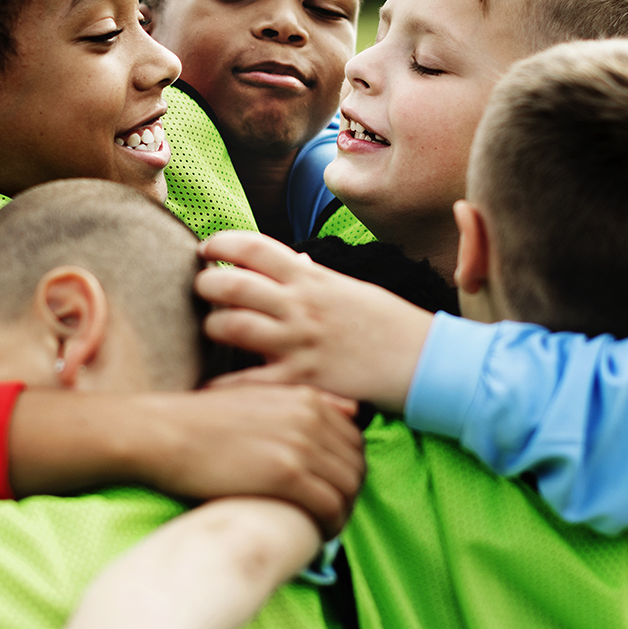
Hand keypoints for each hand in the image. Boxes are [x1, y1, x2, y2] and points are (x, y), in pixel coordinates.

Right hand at [141, 386, 363, 538]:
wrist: (161, 434)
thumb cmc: (200, 422)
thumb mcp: (256, 398)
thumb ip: (303, 403)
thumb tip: (350, 410)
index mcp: (304, 398)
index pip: (353, 440)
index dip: (349, 470)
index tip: (333, 491)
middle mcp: (310, 417)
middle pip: (356, 464)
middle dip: (350, 495)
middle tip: (332, 516)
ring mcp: (300, 445)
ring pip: (347, 488)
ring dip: (343, 513)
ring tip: (324, 529)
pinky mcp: (286, 475)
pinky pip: (329, 507)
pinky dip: (331, 526)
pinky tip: (318, 536)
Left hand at [196, 231, 434, 412]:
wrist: (426, 360)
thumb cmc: (390, 324)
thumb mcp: (351, 289)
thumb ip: (315, 278)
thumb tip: (292, 263)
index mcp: (312, 279)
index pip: (254, 247)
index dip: (221, 242)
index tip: (207, 248)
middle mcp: (301, 306)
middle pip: (232, 284)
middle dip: (206, 284)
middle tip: (202, 290)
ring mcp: (299, 342)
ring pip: (231, 326)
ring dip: (212, 326)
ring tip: (212, 329)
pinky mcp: (302, 379)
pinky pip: (249, 381)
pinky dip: (223, 385)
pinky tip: (209, 386)